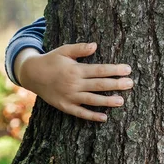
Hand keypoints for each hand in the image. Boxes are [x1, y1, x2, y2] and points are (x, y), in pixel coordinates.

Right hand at [14, 43, 132, 121]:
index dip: (114, 70)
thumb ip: (80, 49)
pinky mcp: (65, 106)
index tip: (128, 69)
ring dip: (107, 101)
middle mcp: (74, 84)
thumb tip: (95, 45)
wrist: (32, 74)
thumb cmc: (51, 60)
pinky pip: (80, 113)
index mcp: (76, 69)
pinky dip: (92, 116)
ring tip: (122, 101)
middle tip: (130, 84)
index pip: (99, 70)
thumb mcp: (64, 50)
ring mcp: (69, 96)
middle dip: (116, 84)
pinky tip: (104, 117)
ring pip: (92, 100)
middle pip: (99, 85)